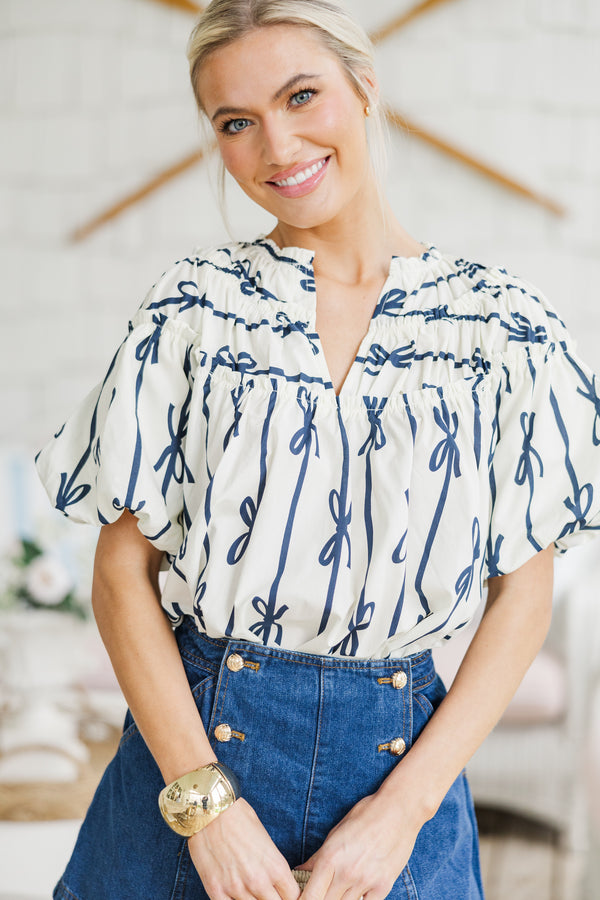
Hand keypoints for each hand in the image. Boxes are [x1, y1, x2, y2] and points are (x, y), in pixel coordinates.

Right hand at [188, 797, 300, 899]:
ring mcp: (236, 888)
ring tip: (248, 890)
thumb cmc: (238, 816)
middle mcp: (258, 881)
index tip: (284, 893)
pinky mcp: (216, 891)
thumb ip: (271, 863)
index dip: (289, 896)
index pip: (293, 896)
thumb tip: (274, 880)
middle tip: (266, 893)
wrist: (210, 809)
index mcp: (275, 866)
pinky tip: (232, 894)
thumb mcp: (264, 838)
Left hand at [297, 791, 422, 899]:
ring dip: (340, 899)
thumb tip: (301, 872)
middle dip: (321, 898)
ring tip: (341, 887)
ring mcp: (366, 882)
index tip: (304, 897)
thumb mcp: (336, 832)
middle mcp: (346, 873)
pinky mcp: (383, 886)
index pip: (310, 896)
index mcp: (330, 858)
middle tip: (324, 889)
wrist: (398, 810)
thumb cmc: (365, 815)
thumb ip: (318, 857)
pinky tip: (359, 890)